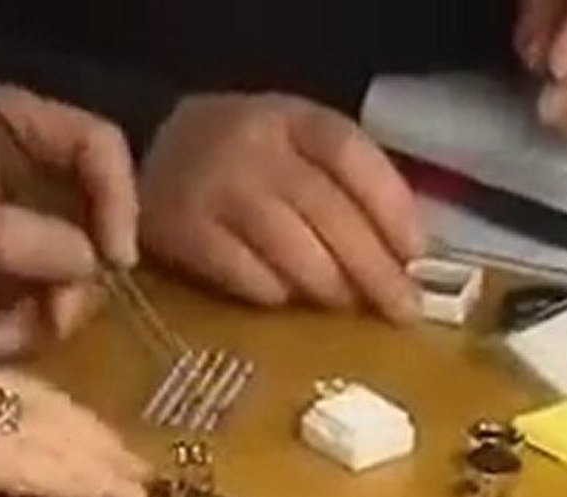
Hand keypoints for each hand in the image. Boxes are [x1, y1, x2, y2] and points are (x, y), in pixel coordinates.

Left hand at [0, 85, 137, 357]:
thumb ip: (29, 242)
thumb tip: (93, 265)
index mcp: (21, 126)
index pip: (103, 147)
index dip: (120, 201)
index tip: (114, 261)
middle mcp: (38, 164)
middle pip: (103, 213)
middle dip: (78, 275)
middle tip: (57, 315)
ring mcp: (37, 215)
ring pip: (85, 265)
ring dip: (50, 311)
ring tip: (0, 335)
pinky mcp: (30, 259)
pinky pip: (60, 292)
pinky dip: (32, 322)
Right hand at [139, 93, 425, 321]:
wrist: (149, 154)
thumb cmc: (249, 159)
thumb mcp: (299, 146)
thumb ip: (348, 186)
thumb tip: (406, 256)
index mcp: (291, 118)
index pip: (351, 155)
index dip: (391, 208)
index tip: (417, 255)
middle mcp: (252, 146)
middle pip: (326, 209)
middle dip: (374, 267)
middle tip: (403, 309)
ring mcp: (213, 188)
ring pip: (289, 247)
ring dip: (329, 286)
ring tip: (348, 306)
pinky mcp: (181, 231)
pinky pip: (243, 274)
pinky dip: (275, 293)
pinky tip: (288, 300)